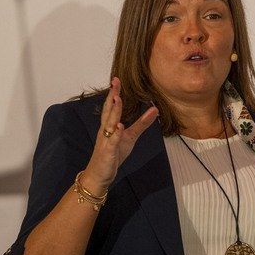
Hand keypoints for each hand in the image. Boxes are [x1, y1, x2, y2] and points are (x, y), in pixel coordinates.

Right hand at [84, 77, 158, 192]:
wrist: (99, 174)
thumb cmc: (113, 154)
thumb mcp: (130, 137)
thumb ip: (142, 123)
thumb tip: (155, 110)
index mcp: (109, 125)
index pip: (112, 106)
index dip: (114, 93)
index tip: (116, 79)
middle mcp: (105, 130)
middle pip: (108, 111)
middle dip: (112, 96)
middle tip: (115, 82)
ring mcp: (105, 141)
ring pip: (109, 124)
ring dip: (113, 112)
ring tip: (117, 99)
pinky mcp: (108, 152)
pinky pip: (111, 142)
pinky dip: (115, 134)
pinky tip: (119, 127)